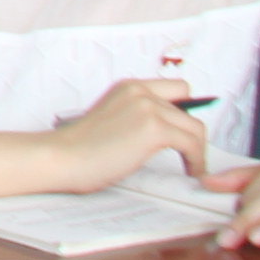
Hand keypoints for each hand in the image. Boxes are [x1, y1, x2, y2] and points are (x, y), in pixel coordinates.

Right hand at [42, 79, 214, 190]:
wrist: (62, 157)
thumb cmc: (81, 148)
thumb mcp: (113, 118)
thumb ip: (137, 115)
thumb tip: (170, 131)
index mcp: (129, 87)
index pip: (178, 89)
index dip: (184, 112)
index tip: (184, 134)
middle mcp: (140, 92)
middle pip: (189, 112)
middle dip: (191, 135)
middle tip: (188, 156)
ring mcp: (148, 108)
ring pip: (195, 128)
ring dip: (197, 150)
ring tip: (191, 167)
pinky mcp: (154, 129)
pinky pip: (192, 144)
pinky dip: (197, 160)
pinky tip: (191, 172)